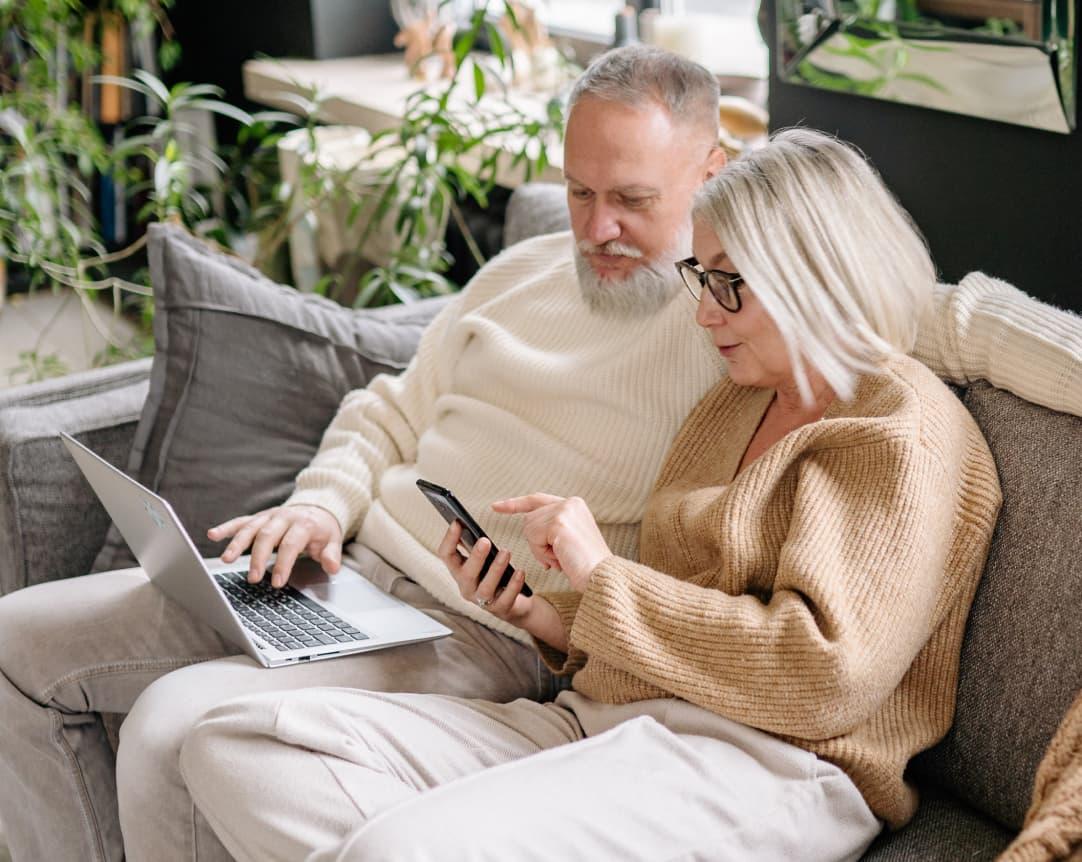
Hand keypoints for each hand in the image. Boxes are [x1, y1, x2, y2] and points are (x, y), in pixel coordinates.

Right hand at [207, 505, 342, 587]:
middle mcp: (283, 517)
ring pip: (251, 528)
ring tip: (226, 560)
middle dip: (258, 557)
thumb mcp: (333, 540)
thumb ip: (331, 554)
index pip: (291, 544)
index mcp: (303, 523)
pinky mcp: (259, 517)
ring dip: (237, 544)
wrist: (316, 507)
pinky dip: (226, 528)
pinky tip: (212, 535)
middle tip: (253, 578)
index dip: (284, 563)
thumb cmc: (322, 529)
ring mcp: (269, 516)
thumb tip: (332, 567)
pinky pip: (241, 521)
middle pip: (267, 536)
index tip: (278, 582)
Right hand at [437, 521, 531, 626]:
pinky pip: (506, 598)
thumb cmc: (495, 576)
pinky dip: (513, 585)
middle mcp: (467, 588)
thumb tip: (468, 522)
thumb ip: (475, 545)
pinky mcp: (500, 609)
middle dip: (476, 557)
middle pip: (466, 574)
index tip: (457, 522)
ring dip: (496, 569)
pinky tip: (520, 572)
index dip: (449, 539)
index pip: (446, 555)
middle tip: (485, 540)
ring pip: (486, 587)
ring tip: (506, 552)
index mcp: (459, 572)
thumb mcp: (483, 560)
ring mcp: (482, 601)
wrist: (513, 604)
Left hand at [492, 494, 610, 591]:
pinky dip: (541, 552)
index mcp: (575, 505)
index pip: (537, 500)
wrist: (601, 578)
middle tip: (558, 557)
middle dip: (537, 543)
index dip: (515, 504)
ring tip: (562, 558)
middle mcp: (571, 502)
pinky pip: (533, 536)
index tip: (495, 507)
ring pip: (529, 528)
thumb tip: (527, 524)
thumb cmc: (585, 567)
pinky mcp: (558, 522)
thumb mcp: (566, 542)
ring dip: (540, 550)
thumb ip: (550, 529)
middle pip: (530, 519)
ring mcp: (565, 510)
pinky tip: (559, 558)